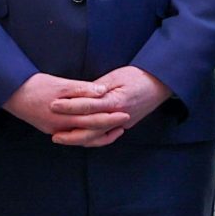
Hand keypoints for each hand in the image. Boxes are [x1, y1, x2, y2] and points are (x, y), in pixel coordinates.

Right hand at [3, 71, 133, 143]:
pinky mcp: (52, 129)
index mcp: (65, 117)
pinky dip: (87, 134)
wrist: (11, 94)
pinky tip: (95, 129)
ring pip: (83, 138)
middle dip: (110, 126)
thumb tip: (103, 91)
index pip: (93, 120)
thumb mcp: (60, 84)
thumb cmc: (35, 86)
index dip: (111, 117)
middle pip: (91, 131)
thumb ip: (82, 88)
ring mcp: (56, 131)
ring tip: (115, 129)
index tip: (126, 113)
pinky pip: (74, 136)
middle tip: (126, 120)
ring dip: (100, 134)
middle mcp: (61, 128)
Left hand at [49, 67, 171, 147]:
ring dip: (79, 140)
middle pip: (91, 129)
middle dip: (71, 133)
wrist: (161, 84)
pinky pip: (105, 136)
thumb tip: (80, 94)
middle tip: (53, 135)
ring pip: (98, 137)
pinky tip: (80, 138)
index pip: (88, 106)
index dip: (69, 106)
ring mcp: (123, 123)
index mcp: (116, 101)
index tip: (53, 106)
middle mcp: (119, 116)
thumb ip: (98, 87)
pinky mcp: (125, 125)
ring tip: (62, 139)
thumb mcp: (116, 76)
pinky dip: (92, 139)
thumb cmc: (139, 76)